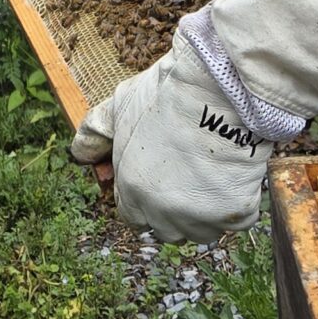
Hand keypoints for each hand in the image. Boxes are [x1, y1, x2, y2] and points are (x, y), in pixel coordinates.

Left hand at [68, 19, 296, 242]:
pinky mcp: (236, 213)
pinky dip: (236, 203)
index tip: (159, 176)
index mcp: (132, 192)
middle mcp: (164, 213)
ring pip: (201, 231)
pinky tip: (233, 174)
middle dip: (172, 209)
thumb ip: (93, 134)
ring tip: (210, 175)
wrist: (217, 87)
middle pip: (166, 229)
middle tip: (186, 175)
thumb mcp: (118, 106)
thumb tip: (81, 155)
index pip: (132, 215)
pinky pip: (237, 220)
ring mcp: (201, 217)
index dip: (143, 196)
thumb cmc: (166, 94)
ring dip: (204, 212)